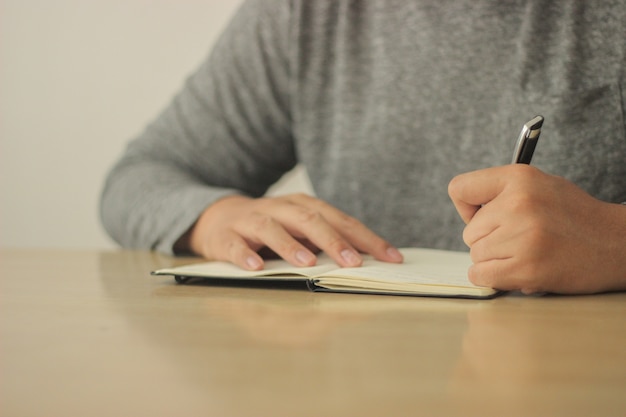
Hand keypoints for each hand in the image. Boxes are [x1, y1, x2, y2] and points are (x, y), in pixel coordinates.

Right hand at [178, 193, 402, 269]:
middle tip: (354, 262)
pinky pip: (235, 246)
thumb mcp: (300, 230)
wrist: (219, 219)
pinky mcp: (226, 236)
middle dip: (334, 241)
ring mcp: (252, 221)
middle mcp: (280, 209)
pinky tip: (256, 268)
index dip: (366, 238)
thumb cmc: (270, 228)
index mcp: (303, 206)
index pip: (340, 220)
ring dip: (291, 246)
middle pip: (310, 220)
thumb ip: (327, 241)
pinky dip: (245, 256)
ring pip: (272, 229)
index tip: (391, 257)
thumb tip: (366, 259)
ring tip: (309, 264)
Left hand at [448, 165, 625, 293]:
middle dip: (488, 240)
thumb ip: (500, 193)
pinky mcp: (527, 267)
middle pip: (469, 232)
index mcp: (519, 178)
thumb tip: (466, 212)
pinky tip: (518, 271)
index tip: (482, 215)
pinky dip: (493, 278)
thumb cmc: (572, 217)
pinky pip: (481, 276)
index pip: (459, 188)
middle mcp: (518, 203)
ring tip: (527, 253)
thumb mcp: (538, 185)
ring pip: (476, 255)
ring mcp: (523, 236)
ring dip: (495, 261)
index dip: (467, 207)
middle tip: (520, 238)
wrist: (617, 244)